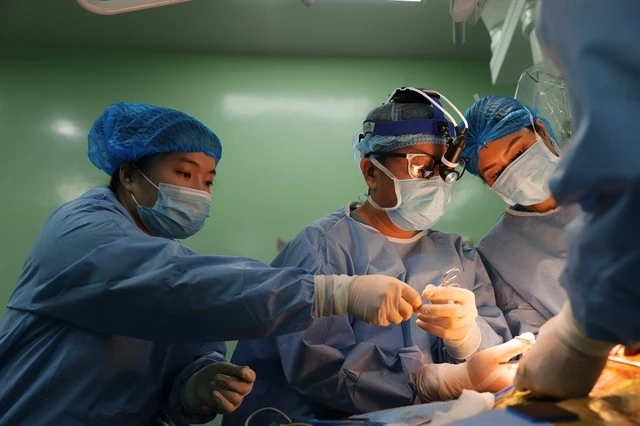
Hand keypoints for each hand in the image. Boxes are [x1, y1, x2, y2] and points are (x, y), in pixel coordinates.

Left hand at [181, 362, 255, 414]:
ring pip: (236, 398)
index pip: (251, 377)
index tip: (242, 371)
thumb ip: (235, 369)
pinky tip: (214, 393)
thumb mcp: (224, 367)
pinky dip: (221, 400)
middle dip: (228, 382)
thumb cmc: (216, 372)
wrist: (201, 383)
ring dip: (222, 389)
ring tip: (212, 383)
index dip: (248, 375)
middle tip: (216, 377)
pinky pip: (229, 408)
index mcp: (246, 377)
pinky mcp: (229, 408)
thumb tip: (247, 370)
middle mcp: (244, 389)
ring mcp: (238, 400)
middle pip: (243, 388)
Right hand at [313, 274, 421, 325]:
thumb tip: (416, 302)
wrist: (350, 292)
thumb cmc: (370, 285)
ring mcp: (385, 308)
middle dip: (405, 312)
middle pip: (408, 311)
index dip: (415, 303)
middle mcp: (392, 296)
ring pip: (399, 319)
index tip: (412, 305)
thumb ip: (401, 290)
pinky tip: (378, 312)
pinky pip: (388, 323)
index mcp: (396, 285)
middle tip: (398, 309)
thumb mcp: (387, 281)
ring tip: (386, 310)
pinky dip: (385, 320)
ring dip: (395, 317)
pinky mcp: (378, 318)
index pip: (415, 298)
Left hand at [417, 285, 477, 340]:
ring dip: (431, 320)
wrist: (462, 321)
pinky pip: (444, 333)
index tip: (424, 294)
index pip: (454, 293)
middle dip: (435, 310)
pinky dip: (430, 328)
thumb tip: (428, 289)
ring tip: (419, 315)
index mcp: (467, 297)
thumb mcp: (447, 295)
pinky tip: (420, 323)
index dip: (439, 293)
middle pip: (454, 311)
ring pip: (449, 324)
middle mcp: (469, 310)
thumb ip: (437, 291)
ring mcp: (466, 324)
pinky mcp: (459, 334)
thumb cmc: (451, 304)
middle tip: (421, 308)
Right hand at [417, 334, 533, 401]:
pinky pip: (521, 373)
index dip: (535, 350)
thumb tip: (532, 337)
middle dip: (532, 354)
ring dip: (527, 359)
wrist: (462, 381)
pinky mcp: (510, 386)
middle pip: (533, 368)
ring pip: (527, 370)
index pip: (535, 363)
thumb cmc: (477, 367)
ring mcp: (515, 388)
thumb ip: (515, 346)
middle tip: (529, 340)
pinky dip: (521, 364)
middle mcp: (519, 387)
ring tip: (524, 347)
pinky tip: (518, 356)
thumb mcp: (495, 353)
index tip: (534, 339)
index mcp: (518, 381)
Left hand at [515, 304, 612, 398]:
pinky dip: (572, 389)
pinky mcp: (576, 396)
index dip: (526, 379)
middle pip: (536, 392)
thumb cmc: (557, 331)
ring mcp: (557, 393)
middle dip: (541, 384)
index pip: (520, 384)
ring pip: (553, 396)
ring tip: (564, 376)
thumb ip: (534, 356)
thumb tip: (538, 357)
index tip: (534, 374)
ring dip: (556, 389)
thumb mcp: (537, 343)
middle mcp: (538, 386)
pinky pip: (570, 396)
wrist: (583, 335)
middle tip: (551, 374)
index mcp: (525, 372)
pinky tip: (576, 378)